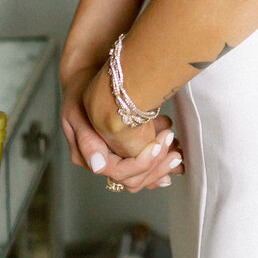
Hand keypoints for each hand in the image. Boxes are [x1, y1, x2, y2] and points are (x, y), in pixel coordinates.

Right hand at [61, 67, 184, 192]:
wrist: (85, 78)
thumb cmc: (80, 93)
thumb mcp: (79, 112)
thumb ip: (88, 140)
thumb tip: (98, 165)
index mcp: (89, 158)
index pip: (120, 172)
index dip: (142, 163)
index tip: (159, 143)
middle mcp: (103, 162)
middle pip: (134, 179)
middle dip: (157, 166)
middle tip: (175, 147)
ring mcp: (115, 157)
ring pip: (142, 175)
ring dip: (163, 165)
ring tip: (179, 150)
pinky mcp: (127, 149)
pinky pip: (146, 164)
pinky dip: (162, 160)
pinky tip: (175, 151)